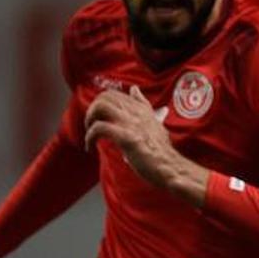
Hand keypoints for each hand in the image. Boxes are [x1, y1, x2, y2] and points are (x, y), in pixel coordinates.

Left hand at [84, 86, 202, 198]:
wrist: (169, 168)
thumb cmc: (161, 151)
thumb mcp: (154, 122)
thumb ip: (143, 107)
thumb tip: (135, 90)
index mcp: (143, 110)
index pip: (117, 94)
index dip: (102, 104)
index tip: (99, 118)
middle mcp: (137, 113)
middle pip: (106, 96)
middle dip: (93, 109)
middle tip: (91, 125)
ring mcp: (132, 124)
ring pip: (101, 106)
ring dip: (89, 119)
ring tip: (90, 133)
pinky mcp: (127, 138)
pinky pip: (99, 128)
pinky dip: (89, 137)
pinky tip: (90, 147)